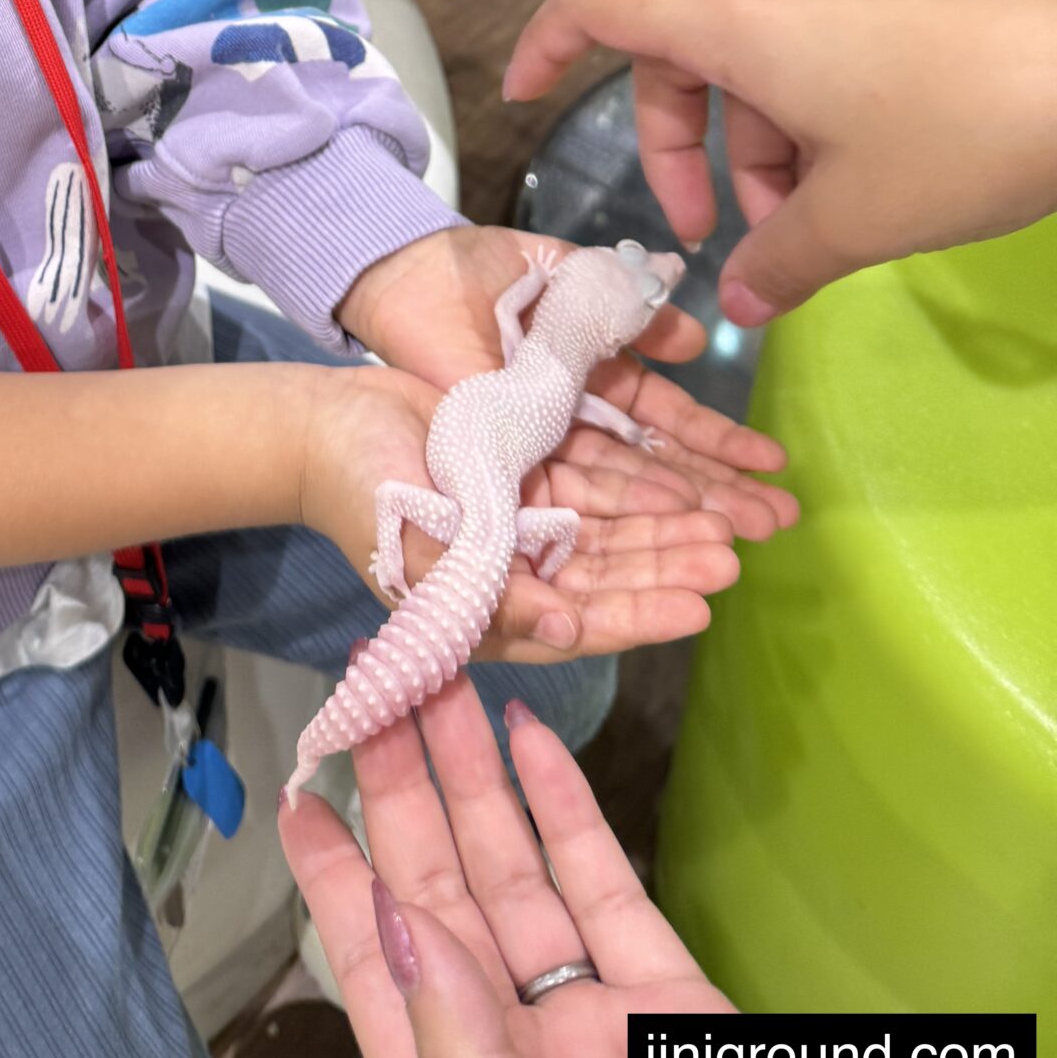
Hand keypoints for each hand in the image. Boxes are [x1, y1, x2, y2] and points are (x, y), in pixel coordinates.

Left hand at [280, 672, 839, 1057]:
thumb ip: (460, 1047)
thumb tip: (400, 929)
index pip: (378, 967)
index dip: (336, 879)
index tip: (301, 791)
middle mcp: (513, 1048)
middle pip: (441, 898)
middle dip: (405, 792)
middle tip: (377, 689)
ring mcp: (593, 1021)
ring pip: (518, 876)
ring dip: (478, 780)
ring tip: (444, 685)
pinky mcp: (672, 1004)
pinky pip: (607, 890)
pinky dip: (569, 811)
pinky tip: (534, 740)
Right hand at [299, 364, 742, 667]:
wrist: (325, 427)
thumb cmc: (360, 499)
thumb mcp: (421, 555)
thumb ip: (491, 595)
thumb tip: (567, 630)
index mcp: (495, 607)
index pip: (582, 619)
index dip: (641, 614)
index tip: (700, 609)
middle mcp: (521, 570)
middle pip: (611, 572)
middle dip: (670, 567)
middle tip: (732, 557)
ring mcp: (527, 518)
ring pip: (614, 528)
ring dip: (668, 527)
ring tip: (729, 519)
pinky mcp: (528, 471)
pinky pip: (596, 481)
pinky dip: (639, 484)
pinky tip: (684, 480)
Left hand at [338, 227, 796, 545]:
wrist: (394, 275)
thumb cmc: (468, 270)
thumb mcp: (561, 274)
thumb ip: (622, 304)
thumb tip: (692, 338)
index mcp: (586, 378)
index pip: (664, 420)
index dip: (716, 444)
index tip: (772, 464)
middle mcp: (568, 425)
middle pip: (654, 469)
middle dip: (718, 496)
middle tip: (780, 520)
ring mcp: (535, 451)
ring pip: (621, 494)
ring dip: (681, 520)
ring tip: (739, 546)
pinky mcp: (499, 470)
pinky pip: (565, 503)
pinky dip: (618, 518)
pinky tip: (670, 533)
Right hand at [503, 0, 1056, 323]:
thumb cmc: (966, 129)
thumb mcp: (858, 219)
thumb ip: (775, 261)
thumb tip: (742, 300)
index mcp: (736, 19)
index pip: (598, 5)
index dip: (544, 47)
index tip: (522, 96)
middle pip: (679, 56)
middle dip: (687, 155)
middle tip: (716, 237)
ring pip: (752, 65)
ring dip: (761, 150)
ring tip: (821, 228)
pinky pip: (808, 49)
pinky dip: (808, 118)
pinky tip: (866, 181)